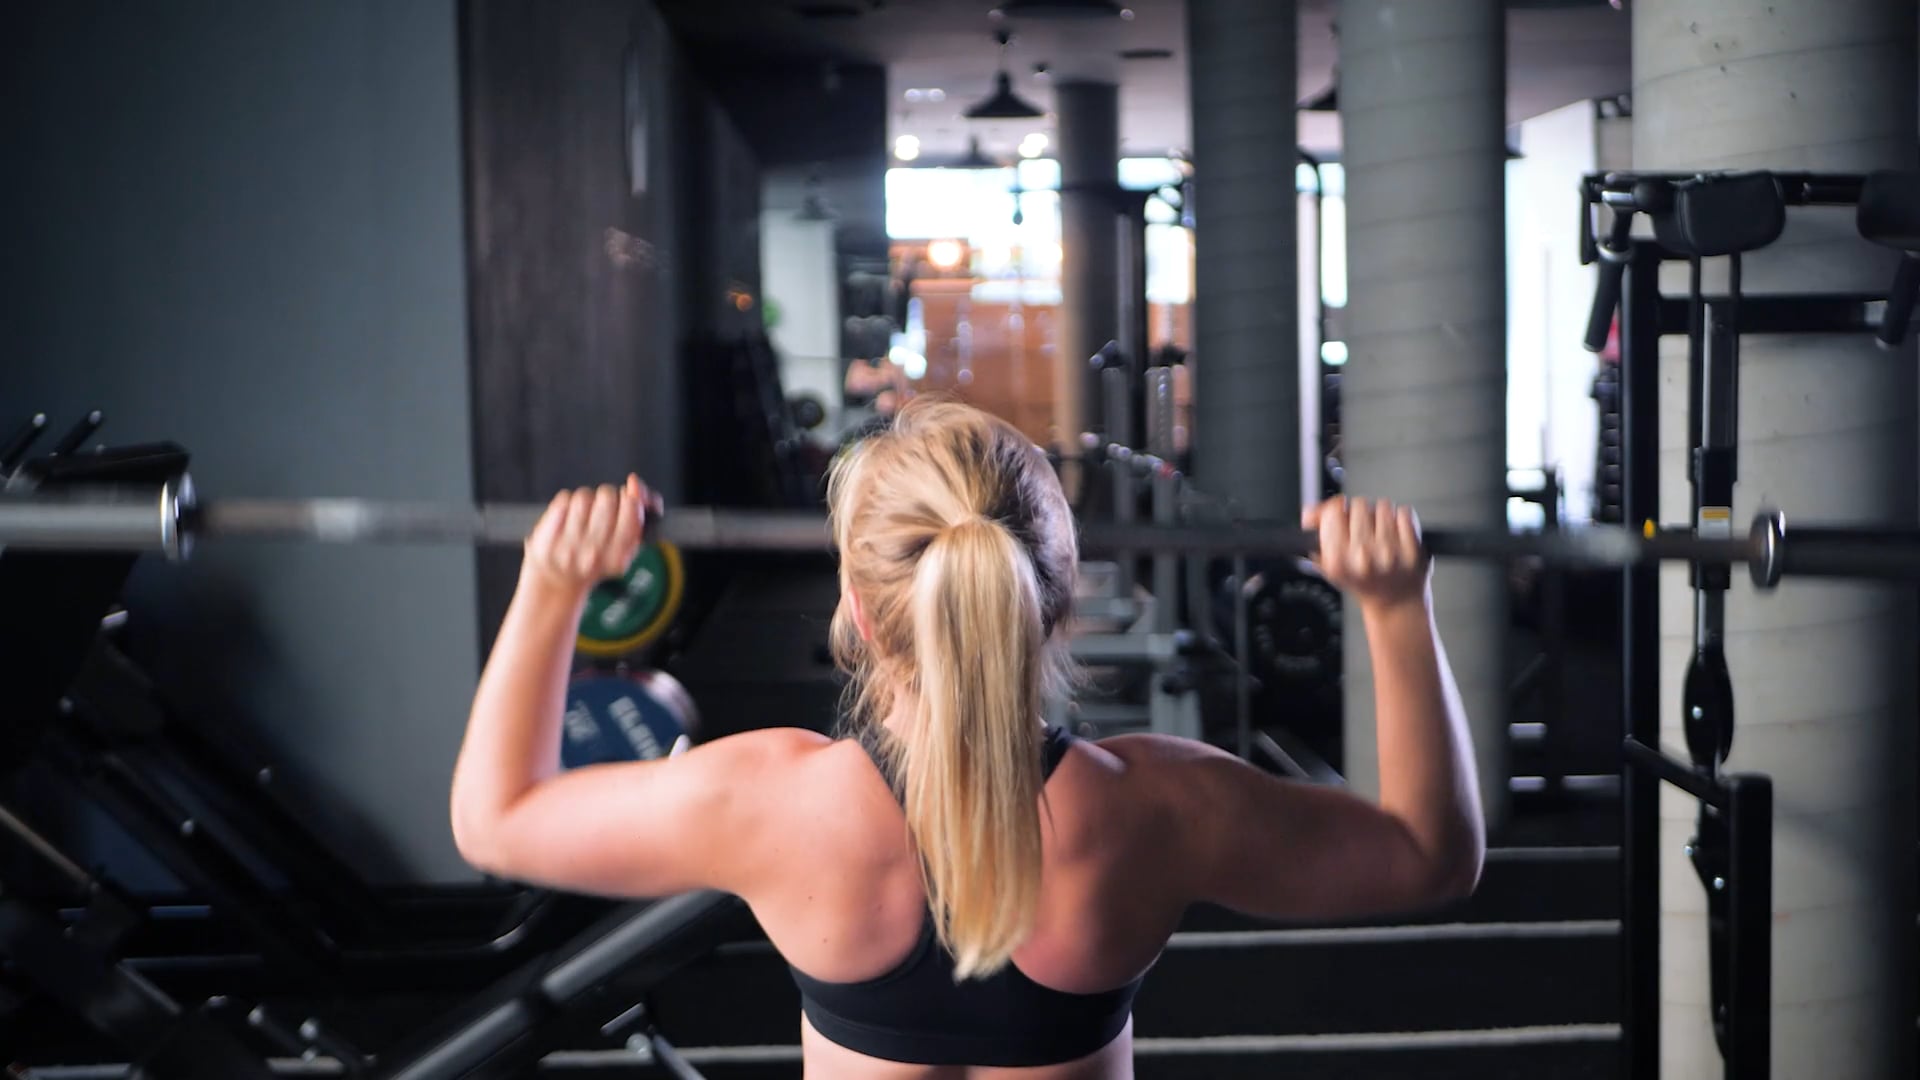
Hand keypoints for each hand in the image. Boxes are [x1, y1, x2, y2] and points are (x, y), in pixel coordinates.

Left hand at [522, 475, 656, 594]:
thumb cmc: (596, 558)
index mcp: (618, 558)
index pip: (632, 510)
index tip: (626, 500)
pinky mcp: (546, 536)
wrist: (556, 582)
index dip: (631, 497)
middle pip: (607, 497)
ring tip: (583, 515)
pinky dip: (567, 503)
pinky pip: (564, 500)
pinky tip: (567, 518)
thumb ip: (638, 513)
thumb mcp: (625, 546)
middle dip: (607, 496)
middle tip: (602, 509)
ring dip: (586, 500)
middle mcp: (593, 554)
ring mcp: (567, 546)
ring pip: (584, 496)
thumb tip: (635, 482)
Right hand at [1302, 496, 1429, 610]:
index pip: (1333, 511)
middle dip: (1361, 514)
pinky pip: (1404, 513)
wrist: (1396, 602)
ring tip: (1381, 535)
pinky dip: (1401, 520)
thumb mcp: (1330, 565)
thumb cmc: (1363, 582)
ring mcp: (1389, 552)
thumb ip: (1316, 536)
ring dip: (1381, 516)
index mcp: (1338, 560)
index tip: (1341, 515)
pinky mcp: (1411, 548)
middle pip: (1359, 504)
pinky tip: (1397, 536)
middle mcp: (1362, 556)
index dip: (1337, 510)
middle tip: (1364, 531)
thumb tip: (1310, 512)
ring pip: (1382, 506)